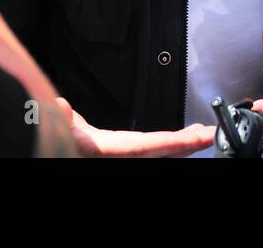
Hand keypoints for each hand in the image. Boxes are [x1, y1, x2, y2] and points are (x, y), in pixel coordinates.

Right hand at [53, 98, 213, 157]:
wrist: (50, 142)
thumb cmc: (54, 136)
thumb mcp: (54, 126)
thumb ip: (60, 118)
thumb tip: (60, 107)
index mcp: (105, 150)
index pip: (142, 147)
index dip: (170, 144)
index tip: (192, 139)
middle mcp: (118, 155)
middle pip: (159, 152)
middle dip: (187, 145)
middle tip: (212, 135)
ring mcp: (123, 153)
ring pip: (160, 151)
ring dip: (184, 144)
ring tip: (207, 133)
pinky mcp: (125, 149)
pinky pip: (154, 147)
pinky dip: (173, 142)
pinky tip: (188, 135)